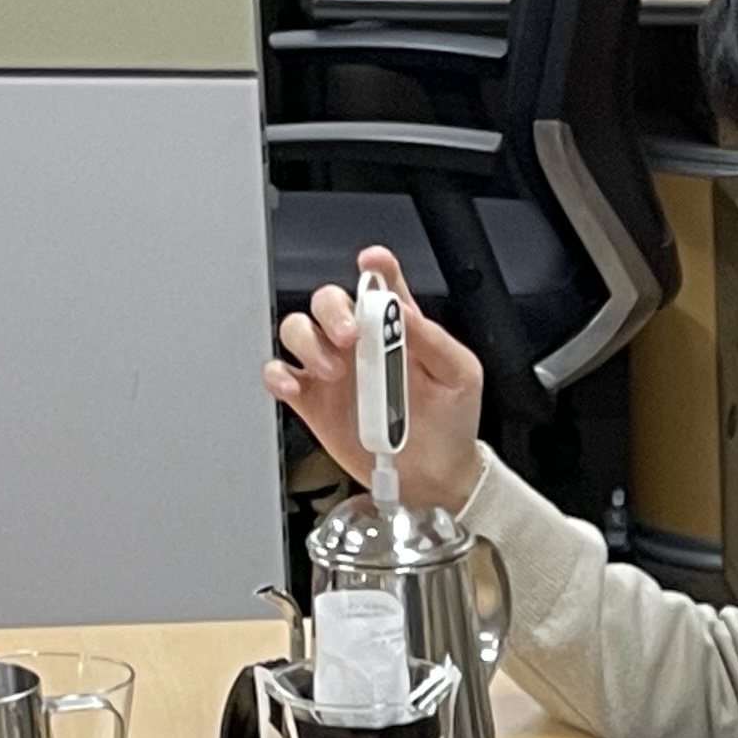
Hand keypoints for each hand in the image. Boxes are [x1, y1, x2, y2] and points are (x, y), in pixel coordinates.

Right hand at [262, 246, 487, 514]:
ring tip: (332, 371)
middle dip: (332, 310)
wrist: (437, 476)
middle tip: (348, 335)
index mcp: (398, 328)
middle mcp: (360, 342)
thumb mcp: (460, 376)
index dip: (376, 266)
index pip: (382, 284)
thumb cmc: (451, 421)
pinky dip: (277, 374)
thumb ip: (434, 341)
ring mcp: (332, 369)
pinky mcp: (312, 399)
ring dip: (307, 342)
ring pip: (297, 330)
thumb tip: (406, 312)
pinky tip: (292, 385)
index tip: (372, 261)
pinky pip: (280, 374)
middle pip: (328, 301)